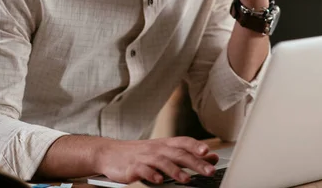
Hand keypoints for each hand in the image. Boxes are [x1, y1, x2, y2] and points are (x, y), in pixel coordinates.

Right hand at [97, 136, 218, 184]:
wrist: (110, 153)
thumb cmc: (140, 154)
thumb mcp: (164, 151)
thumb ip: (187, 155)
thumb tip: (212, 157)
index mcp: (165, 144)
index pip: (184, 142)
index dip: (196, 146)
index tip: (208, 152)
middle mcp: (157, 148)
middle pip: (178, 153)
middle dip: (194, 162)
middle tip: (208, 171)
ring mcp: (144, 157)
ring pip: (162, 161)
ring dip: (175, 170)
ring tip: (186, 179)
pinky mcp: (132, 167)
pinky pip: (142, 170)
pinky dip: (151, 175)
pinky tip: (158, 180)